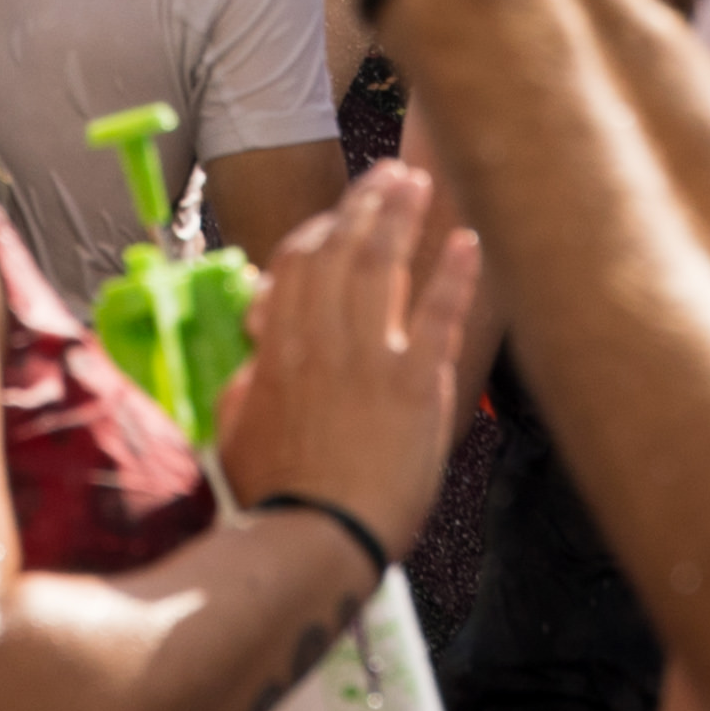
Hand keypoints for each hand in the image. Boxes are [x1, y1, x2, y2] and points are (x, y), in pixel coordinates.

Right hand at [210, 159, 491, 540]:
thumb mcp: (239, 429)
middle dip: (368, 204)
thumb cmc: (276, 494)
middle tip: (390, 175)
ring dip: (403, 217)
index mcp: (279, 347)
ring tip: (420, 183)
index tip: (342, 218)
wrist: (319, 535)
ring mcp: (371, 356)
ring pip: (385, 265)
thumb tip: (255, 360)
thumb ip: (249, 384)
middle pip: (344, 249)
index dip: (322, 231)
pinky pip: (438, 314)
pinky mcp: (416, 383)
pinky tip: (470, 244)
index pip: (298, 263)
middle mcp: (323, 339)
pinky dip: (454, 274)